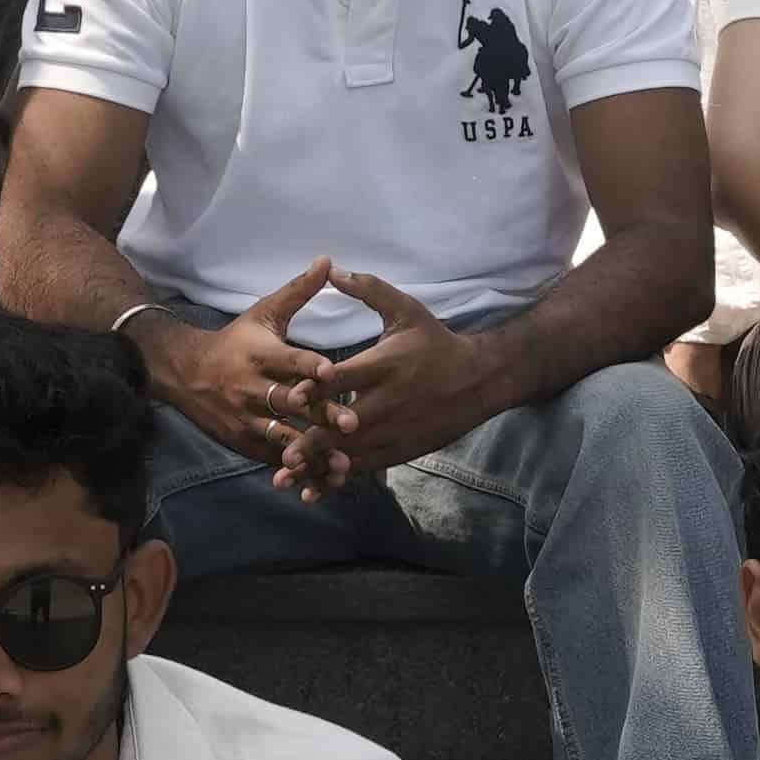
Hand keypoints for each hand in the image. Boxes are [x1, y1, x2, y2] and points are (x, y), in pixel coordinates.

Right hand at [138, 265, 354, 482]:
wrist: (184, 372)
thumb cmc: (235, 341)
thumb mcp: (263, 313)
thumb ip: (298, 291)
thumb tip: (328, 260)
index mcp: (260, 355)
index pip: (289, 360)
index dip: (310, 367)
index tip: (333, 372)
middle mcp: (251, 389)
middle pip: (289, 403)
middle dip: (319, 414)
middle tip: (351, 423)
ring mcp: (246, 419)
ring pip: (282, 437)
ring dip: (313, 451)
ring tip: (343, 462)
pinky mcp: (243, 442)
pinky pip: (272, 458)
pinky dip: (297, 469)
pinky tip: (324, 480)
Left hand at [294, 270, 517, 475]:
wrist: (478, 381)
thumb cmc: (436, 342)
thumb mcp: (406, 311)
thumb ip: (369, 290)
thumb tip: (331, 270)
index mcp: (386, 366)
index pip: (347, 378)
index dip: (320, 387)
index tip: (294, 394)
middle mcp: (389, 402)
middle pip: (345, 425)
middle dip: (314, 441)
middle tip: (282, 452)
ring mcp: (394, 430)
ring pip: (351, 453)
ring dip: (317, 466)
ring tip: (284, 476)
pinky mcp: (399, 450)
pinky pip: (364, 467)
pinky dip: (337, 478)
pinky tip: (312, 490)